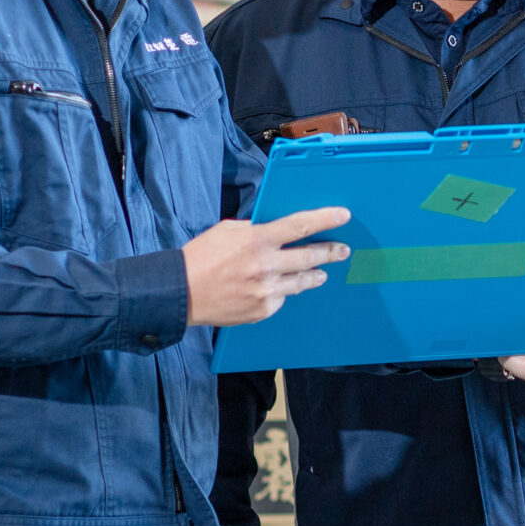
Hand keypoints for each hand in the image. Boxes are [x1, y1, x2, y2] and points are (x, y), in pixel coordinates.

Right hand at [186, 207, 351, 326]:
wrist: (181, 292)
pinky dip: (283, 291)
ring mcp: (265, 290)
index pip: (300, 225)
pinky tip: (280, 287)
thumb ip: (256, 230)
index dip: (325, 219)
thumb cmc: (202, 257)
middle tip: (342, 250)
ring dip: (315, 275)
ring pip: (302, 281)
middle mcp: (265, 265)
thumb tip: (278, 229)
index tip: (343, 215)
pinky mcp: (262, 310)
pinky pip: (282, 298)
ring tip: (321, 272)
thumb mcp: (228, 230)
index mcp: (256, 240)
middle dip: (331, 252)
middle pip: (310, 256)